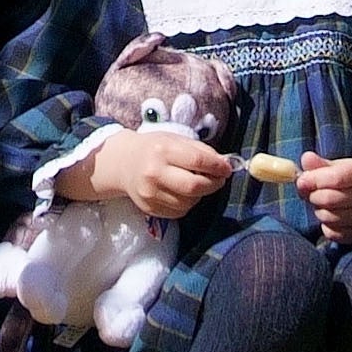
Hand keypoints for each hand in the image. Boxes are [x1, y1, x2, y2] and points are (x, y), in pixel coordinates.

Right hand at [83, 128, 234, 218]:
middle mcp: (154, 172)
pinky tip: (182, 192)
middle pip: (194, 186)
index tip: (227, 168)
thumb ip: (201, 151)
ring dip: (200, 195)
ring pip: (189, 202)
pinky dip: (187, 203)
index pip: (197, 161)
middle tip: (218, 179)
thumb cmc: (155, 149)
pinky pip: (179, 211)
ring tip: (195, 183)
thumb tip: (224, 165)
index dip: (217, 166)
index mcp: (162, 150)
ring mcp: (150, 193)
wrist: (124, 163)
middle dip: (213, 184)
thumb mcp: (176, 140)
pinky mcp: (149, 208)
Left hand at [298, 157, 351, 246]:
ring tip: (322, 204)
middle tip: (311, 193)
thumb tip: (306, 158)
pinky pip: (331, 233)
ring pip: (328, 217)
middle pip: (329, 199)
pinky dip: (325, 225)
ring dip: (318, 211)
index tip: (301, 180)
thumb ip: (319, 164)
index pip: (335, 178)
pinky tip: (331, 216)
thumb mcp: (338, 167)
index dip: (313, 180)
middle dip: (313, 196)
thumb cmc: (351, 182)